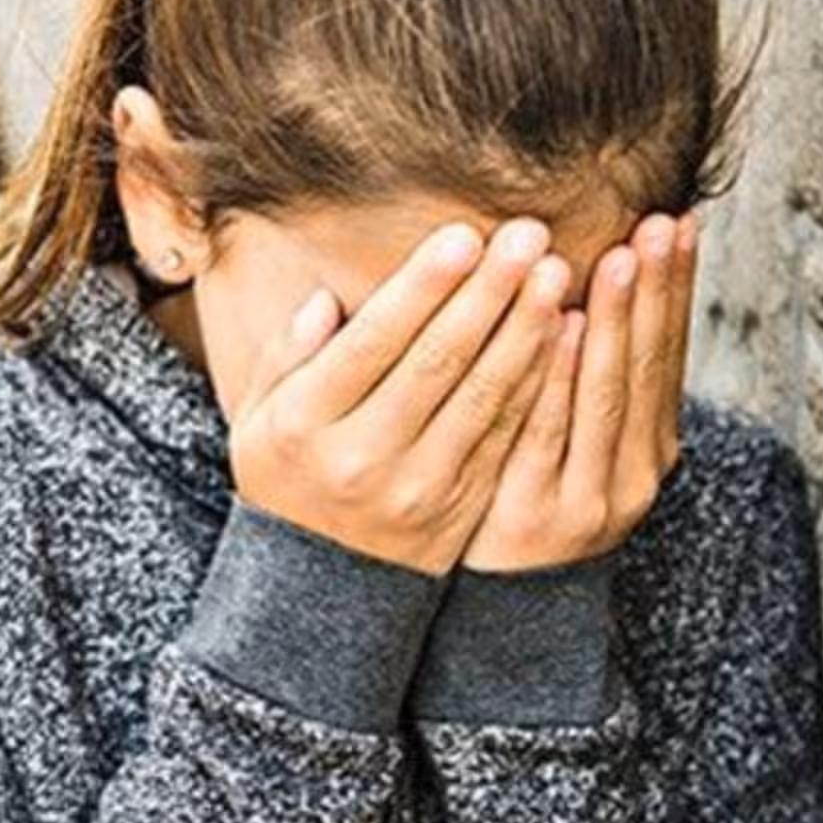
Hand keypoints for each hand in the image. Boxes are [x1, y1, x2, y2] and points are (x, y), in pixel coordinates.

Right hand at [228, 219, 568, 574]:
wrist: (318, 588)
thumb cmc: (288, 475)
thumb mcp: (259, 416)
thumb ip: (287, 354)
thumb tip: (326, 300)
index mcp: (306, 423)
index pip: (373, 341)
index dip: (423, 287)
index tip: (465, 235)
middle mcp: (363, 456)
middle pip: (437, 362)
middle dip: (488, 293)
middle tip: (529, 236)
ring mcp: (418, 486)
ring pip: (482, 396)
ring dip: (525, 330)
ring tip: (557, 274)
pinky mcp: (462, 505)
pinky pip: (506, 435)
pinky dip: (539, 383)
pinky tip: (563, 337)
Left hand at [459, 210, 698, 571]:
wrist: (501, 605)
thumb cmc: (533, 496)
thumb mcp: (578, 439)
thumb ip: (588, 372)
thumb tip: (598, 273)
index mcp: (650, 445)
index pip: (668, 351)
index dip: (676, 288)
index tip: (678, 223)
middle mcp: (635, 471)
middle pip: (647, 366)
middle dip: (655, 291)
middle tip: (657, 226)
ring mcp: (591, 497)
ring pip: (607, 394)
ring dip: (615, 322)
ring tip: (621, 258)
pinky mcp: (538, 515)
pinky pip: (548, 431)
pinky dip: (561, 378)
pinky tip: (565, 327)